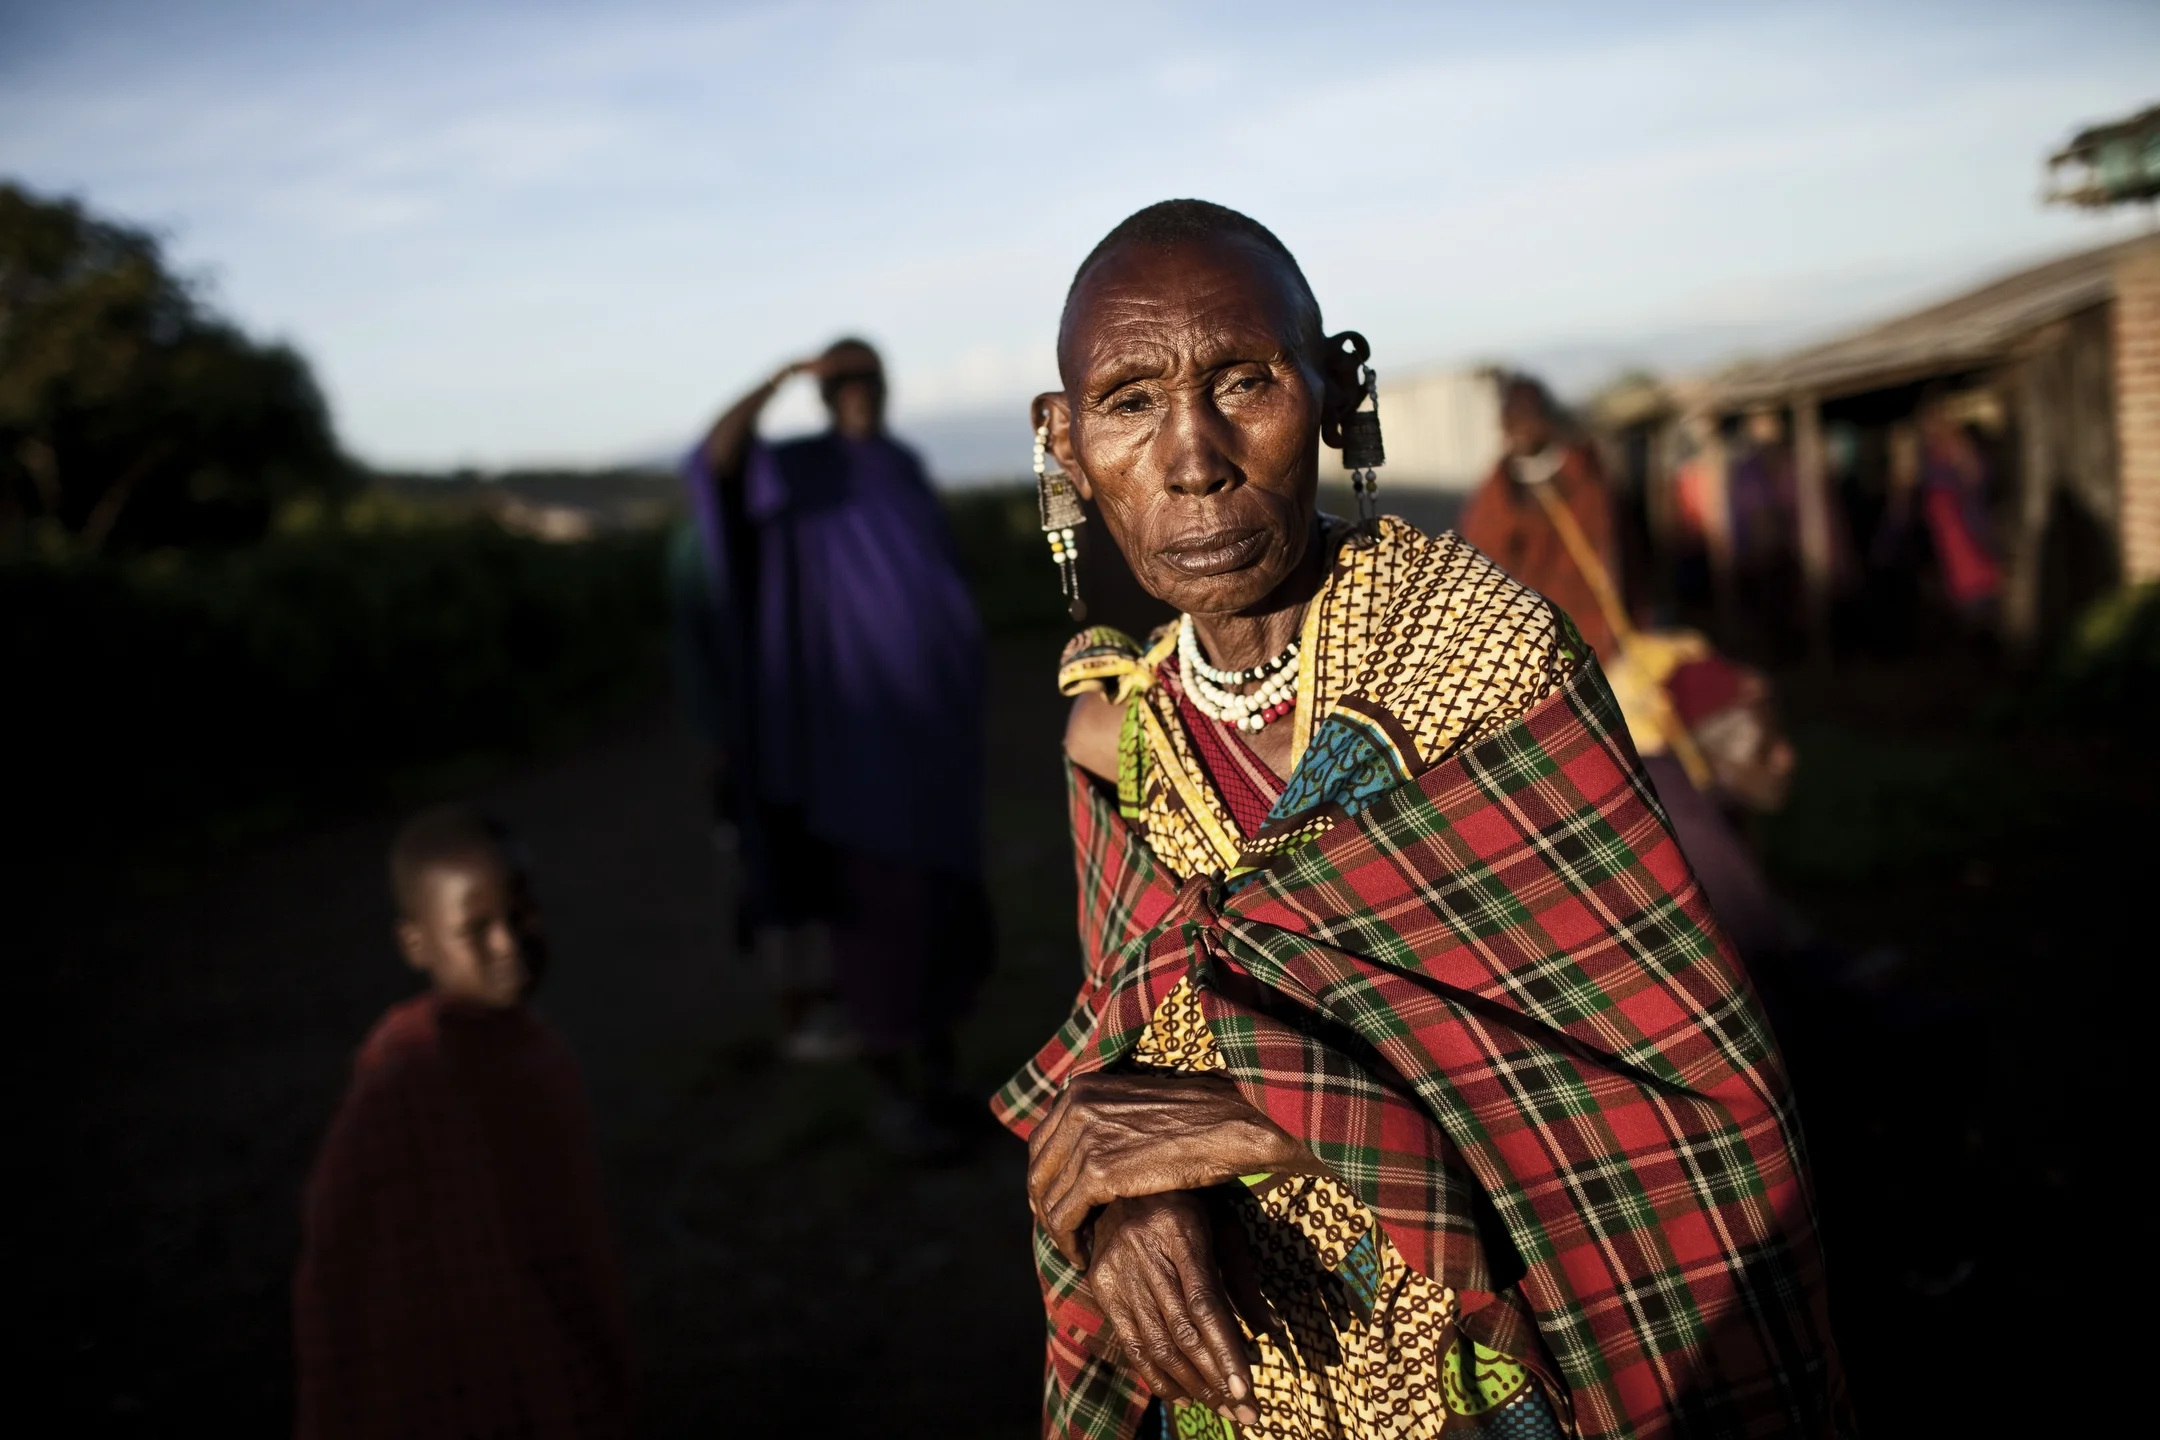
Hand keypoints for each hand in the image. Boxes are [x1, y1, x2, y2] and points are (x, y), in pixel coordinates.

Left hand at [1028, 1070, 1314, 1266]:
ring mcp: (1085, 1137)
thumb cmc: (1198, 1120)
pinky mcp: (1100, 1172)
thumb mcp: (1138, 1107)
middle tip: (1064, 1235)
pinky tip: (1084, 1255)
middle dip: (1046, 1207)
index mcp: (1082, 1088)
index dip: (1046, 1181)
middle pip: (1038, 1170)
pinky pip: (1065, 1216)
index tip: (1060, 1206)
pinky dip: (1069, 1241)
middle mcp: (1076, 1106)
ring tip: (1076, 1249)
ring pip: (1048, 1197)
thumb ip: (1103, 1121)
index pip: (1042, 1143)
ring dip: (1058, 1231)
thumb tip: (1079, 1150)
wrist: (1235, 1126)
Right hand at [1086, 1191, 1260, 1424]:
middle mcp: (1142, 1250)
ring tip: (1223, 1408)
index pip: (1204, 1302)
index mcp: (1179, 1229)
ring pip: (1155, 1343)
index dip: (1225, 1350)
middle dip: (1216, 1379)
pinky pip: (1130, 1342)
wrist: (1123, 1181)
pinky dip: (1156, 1375)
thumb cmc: (1188, 1202)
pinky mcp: (1100, 1284)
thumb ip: (1242, 1278)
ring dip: (1192, 1385)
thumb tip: (1270, 1330)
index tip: (1248, 1390)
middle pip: (1180, 1331)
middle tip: (1246, 1412)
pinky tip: (1183, 1394)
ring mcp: (1116, 1269)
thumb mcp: (1222, 1226)